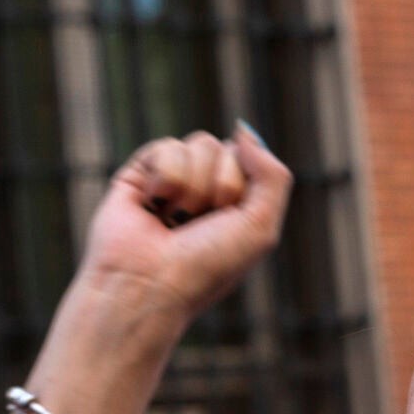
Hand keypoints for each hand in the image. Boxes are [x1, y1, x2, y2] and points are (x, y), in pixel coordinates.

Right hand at [74, 126, 290, 328]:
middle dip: (218, 187)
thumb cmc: (208, 265)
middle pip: (224, 147)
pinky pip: (166, 147)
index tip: (225, 222)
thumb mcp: (260, 227)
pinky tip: (152, 207)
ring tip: (174, 220)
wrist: (150, 284)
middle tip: (198, 224)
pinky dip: (165, 181)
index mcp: (238, 202)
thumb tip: (243, 129)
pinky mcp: (140, 174)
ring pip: (198, 143)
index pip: (250, 159)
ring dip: (192, 187)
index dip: (239, 188)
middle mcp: (207, 187)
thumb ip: (272, 175)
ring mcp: (174, 179)